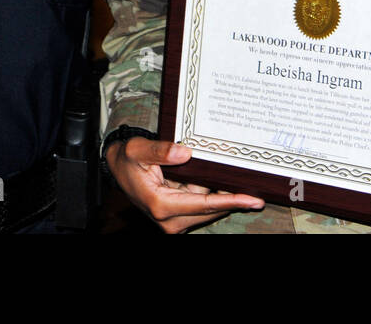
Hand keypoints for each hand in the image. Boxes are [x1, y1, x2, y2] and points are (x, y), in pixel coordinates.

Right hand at [106, 137, 263, 233]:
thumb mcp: (139, 149)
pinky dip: (209, 194)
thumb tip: (186, 153)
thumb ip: (161, 150)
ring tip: (212, 175)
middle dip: (227, 197)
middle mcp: (168, 219)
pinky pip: (202, 206)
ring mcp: (173, 221)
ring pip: (207, 208)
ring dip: (214, 193)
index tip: (252, 200)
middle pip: (210, 210)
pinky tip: (209, 181)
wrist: (118, 167)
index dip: (230, 201)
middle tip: (249, 186)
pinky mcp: (177, 217)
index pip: (204, 205)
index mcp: (161, 205)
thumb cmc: (128, 159)